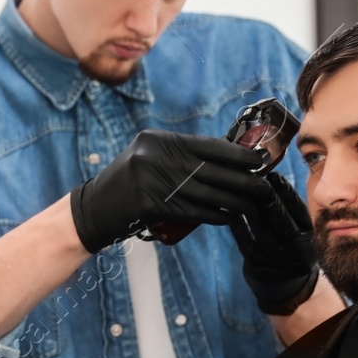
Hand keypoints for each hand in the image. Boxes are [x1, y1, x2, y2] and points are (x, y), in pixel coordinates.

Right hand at [68, 130, 271, 253]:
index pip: (207, 145)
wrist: (92, 210)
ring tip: (254, 204)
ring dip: (235, 200)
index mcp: (157, 140)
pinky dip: (216, 215)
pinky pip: (194, 211)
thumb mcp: (147, 159)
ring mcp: (152, 181)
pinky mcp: (151, 206)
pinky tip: (231, 217)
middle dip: (242, 179)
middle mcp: (155, 156)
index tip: (259, 161)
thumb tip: (223, 159)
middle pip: (211, 169)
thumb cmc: (125, 185)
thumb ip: (178, 156)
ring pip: (207, 192)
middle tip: (264, 186)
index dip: (237, 154)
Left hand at [230, 171, 319, 316]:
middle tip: (254, 177)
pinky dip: (237, 224)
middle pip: (279, 217)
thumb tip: (273, 177)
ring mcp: (276, 259)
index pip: (298, 209)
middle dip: (266, 195)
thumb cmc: (290, 250)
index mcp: (309, 236)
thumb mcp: (299, 232)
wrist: (287, 289)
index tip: (274, 174)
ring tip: (239, 188)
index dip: (285, 191)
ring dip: (249, 206)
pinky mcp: (258, 266)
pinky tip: (230, 210)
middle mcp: (296, 248)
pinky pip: (245, 241)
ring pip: (261, 227)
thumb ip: (290, 211)